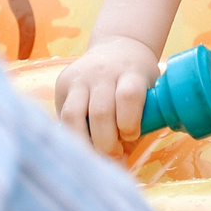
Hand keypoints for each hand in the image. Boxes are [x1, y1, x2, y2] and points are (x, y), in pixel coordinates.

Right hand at [54, 35, 160, 155]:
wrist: (118, 47)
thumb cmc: (136, 80)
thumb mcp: (147, 93)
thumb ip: (138, 123)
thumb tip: (121, 163)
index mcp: (131, 72)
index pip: (128, 96)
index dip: (129, 122)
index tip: (131, 135)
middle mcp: (103, 72)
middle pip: (100, 112)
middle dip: (107, 142)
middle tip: (115, 153)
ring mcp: (80, 77)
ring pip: (74, 115)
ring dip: (85, 142)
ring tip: (97, 154)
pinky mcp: (63, 83)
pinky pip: (62, 115)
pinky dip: (73, 134)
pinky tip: (83, 142)